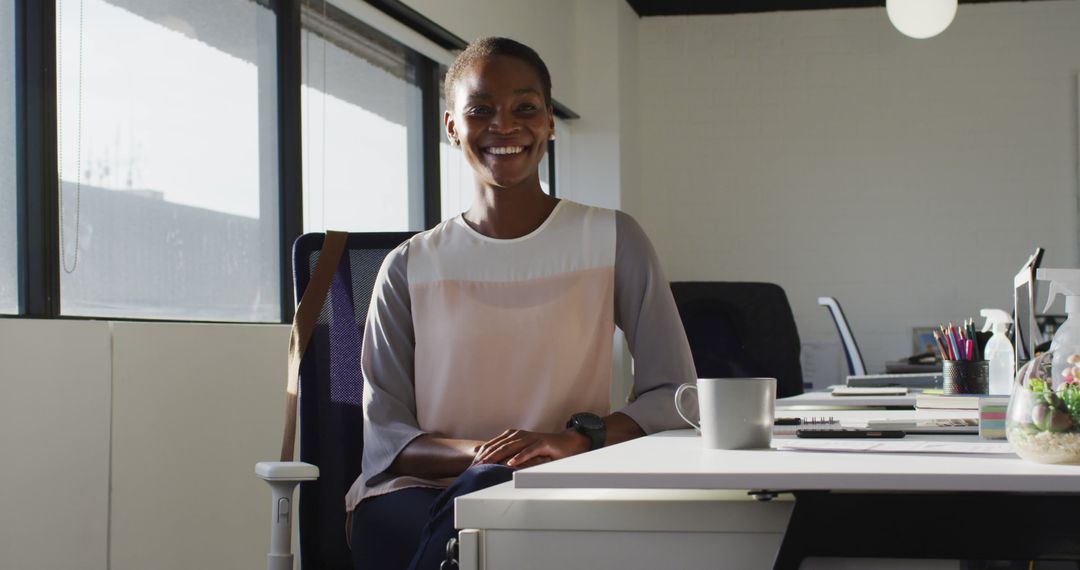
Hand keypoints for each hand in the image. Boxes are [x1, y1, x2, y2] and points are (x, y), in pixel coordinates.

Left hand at [472, 429, 589, 467]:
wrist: (567, 444)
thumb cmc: (544, 450)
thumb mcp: (523, 452)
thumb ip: (508, 454)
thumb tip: (490, 460)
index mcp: (514, 436)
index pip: (494, 444)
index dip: (483, 453)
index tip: (472, 464)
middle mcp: (520, 435)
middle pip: (500, 445)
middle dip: (486, 456)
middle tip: (475, 466)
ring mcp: (531, 438)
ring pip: (511, 447)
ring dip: (498, 456)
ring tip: (487, 464)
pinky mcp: (542, 444)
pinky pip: (528, 451)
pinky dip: (519, 457)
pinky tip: (511, 464)